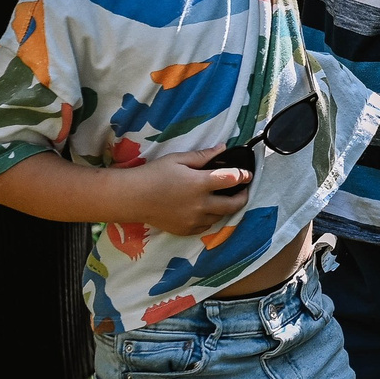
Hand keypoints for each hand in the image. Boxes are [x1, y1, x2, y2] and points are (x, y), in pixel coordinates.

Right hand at [124, 149, 252, 235]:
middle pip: (233, 204)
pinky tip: (207, 209)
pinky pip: (206, 225)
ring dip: (226, 208)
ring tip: (224, 198)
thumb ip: (203, 156)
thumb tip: (223, 148)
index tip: (247, 174)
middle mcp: (200, 205)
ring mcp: (194, 220)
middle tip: (243, 190)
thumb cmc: (154, 174)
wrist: (132, 198)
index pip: (231, 180)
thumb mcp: (178, 159)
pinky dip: (211, 217)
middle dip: (242, 197)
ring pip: (220, 216)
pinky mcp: (186, 230)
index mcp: (199, 184)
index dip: (243, 176)